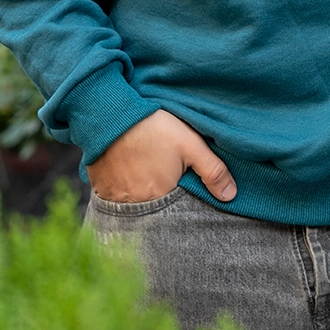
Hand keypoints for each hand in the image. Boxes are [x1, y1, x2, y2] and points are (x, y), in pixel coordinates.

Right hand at [86, 109, 236, 202]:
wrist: (110, 113)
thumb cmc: (152, 127)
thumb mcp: (190, 144)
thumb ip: (213, 171)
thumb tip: (231, 196)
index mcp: (160, 198)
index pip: (174, 215)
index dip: (179, 204)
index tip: (180, 191)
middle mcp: (134, 205)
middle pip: (152, 211)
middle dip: (160, 201)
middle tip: (161, 180)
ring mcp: (113, 198)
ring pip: (131, 205)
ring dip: (139, 195)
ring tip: (144, 175)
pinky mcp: (98, 186)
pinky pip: (112, 197)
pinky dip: (120, 189)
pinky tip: (126, 172)